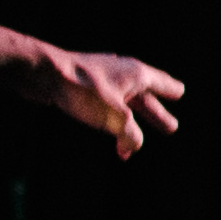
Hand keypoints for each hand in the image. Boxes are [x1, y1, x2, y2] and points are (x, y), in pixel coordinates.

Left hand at [18, 47, 186, 157]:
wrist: (41, 71)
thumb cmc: (81, 88)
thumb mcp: (114, 116)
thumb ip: (130, 134)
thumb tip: (133, 147)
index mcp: (138, 75)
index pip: (168, 85)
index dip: (174, 93)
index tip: (179, 95)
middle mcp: (124, 74)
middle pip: (147, 99)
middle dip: (157, 116)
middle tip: (170, 128)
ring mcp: (103, 80)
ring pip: (123, 106)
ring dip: (129, 128)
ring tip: (127, 147)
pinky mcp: (84, 88)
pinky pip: (104, 107)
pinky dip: (109, 124)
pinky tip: (105, 133)